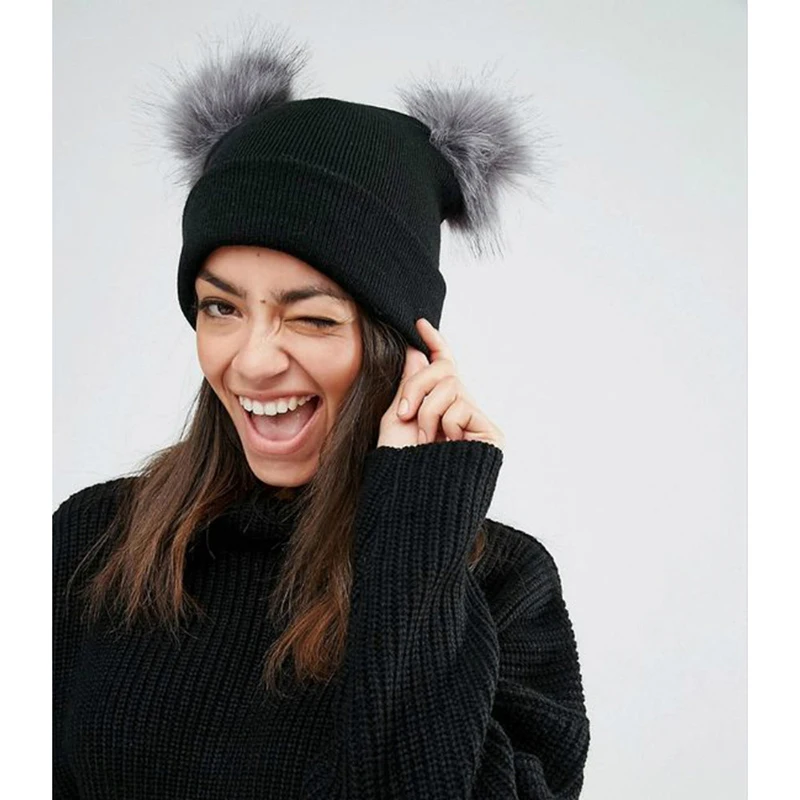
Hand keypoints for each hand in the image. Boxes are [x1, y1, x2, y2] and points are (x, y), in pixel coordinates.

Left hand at [376, 318, 504, 450]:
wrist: (409, 493)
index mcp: (439, 404)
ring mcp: (476, 421)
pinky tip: (444, 446)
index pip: (442, 367)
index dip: (435, 343)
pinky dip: (444, 424)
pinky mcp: (490, 434)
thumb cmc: (400, 462)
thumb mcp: (397, 417)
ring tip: (425, 441)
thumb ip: (410, 384)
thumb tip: (417, 352)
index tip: (420, 324)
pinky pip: (460, 407)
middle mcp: (461, 409)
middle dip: (418, 387)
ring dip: (428, 412)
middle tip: (405, 415)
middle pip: (444, 370)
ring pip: (450, 386)